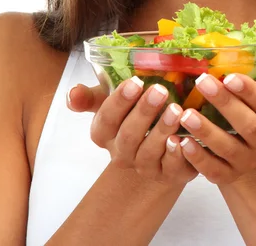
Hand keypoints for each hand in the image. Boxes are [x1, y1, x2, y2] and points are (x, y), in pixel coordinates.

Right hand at [67, 77, 198, 185]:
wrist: (158, 141)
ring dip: (162, 130)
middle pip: (128, 136)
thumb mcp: (110, 99)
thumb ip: (89, 96)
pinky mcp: (169, 175)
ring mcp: (144, 167)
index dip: (120, 101)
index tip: (136, 81)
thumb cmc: (132, 113)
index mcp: (104, 134)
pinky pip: (170, 168)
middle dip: (144, 112)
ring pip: (148, 153)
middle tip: (160, 90)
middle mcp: (121, 154)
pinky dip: (176, 154)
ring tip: (176, 110)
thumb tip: (72, 94)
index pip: (106, 120)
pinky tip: (183, 139)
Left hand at [175, 68, 255, 183]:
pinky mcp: (227, 176)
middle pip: (247, 125)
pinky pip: (211, 169)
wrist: (254, 150)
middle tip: (202, 81)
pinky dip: (195, 157)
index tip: (230, 76)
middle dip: (224, 103)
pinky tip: (179, 141)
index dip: (251, 92)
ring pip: (227, 148)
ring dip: (205, 130)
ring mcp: (247, 161)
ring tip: (185, 113)